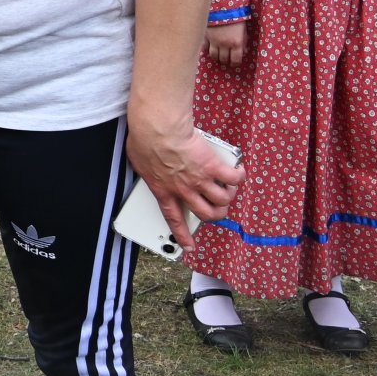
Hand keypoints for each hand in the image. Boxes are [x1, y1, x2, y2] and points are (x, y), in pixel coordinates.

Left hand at [125, 120, 245, 248]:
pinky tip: (238, 172)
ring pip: (222, 200)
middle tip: (218, 210)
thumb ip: (147, 169)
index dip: (182, 235)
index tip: (188, 246)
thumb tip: (147, 165)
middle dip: (216, 215)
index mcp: (164, 191)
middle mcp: (184, 190)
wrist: (158, 130)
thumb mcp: (138, 162)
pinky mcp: (213, 166)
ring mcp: (200, 180)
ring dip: (228, 196)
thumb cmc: (144, 141)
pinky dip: (238, 177)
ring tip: (228, 189)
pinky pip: (233, 178)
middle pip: (206, 214)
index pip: (174, 219)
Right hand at [204, 21, 246, 67]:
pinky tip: (209, 48)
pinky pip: (204, 47)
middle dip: (225, 61)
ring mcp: (213, 41)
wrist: (223, 6)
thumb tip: (243, 52)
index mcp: (236, 43)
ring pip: (213, 55)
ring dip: (216, 57)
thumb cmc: (236, 18)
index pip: (235, 60)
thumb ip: (243, 42)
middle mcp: (224, 44)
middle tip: (226, 60)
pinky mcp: (206, 36)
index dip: (235, 63)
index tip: (235, 63)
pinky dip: (206, 50)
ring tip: (218, 56)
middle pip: (223, 59)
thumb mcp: (244, 30)